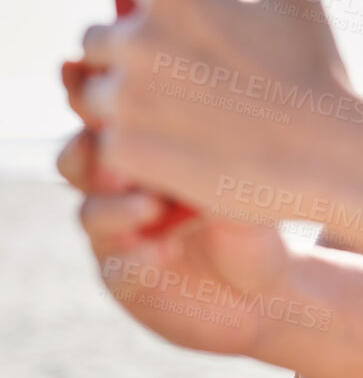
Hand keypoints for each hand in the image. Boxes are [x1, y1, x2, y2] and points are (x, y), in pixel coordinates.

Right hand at [56, 125, 292, 357]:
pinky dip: (134, 260)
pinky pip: (115, 268)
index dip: (97, 103)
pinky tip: (164, 253)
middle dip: (89, 154)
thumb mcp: (247, 170)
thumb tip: (216, 120)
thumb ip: (222, 148)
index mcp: (148, 144)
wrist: (271, 278)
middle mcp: (125, 184)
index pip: (105, 113)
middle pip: (77, 158)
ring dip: (116, 208)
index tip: (122, 99)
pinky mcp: (126, 279)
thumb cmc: (260, 204)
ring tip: (151, 208)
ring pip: (91, 212)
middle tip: (122, 160)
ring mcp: (120, 232)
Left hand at [74, 0, 358, 216]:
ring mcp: (125, 99)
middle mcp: (138, 42)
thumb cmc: (313, 67)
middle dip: (121, 39)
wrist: (322, 155)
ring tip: (159, 100)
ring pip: (93, 86)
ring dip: (119, 89)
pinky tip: (164, 137)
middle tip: (154, 52)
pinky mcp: (122, 149)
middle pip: (96, 33)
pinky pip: (102, 135)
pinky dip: (128, 135)